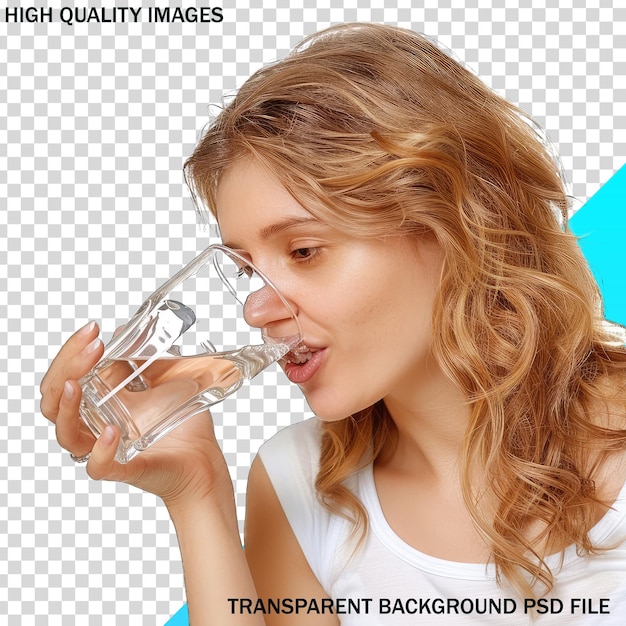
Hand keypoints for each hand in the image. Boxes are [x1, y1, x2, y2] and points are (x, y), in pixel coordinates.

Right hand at [40, 321, 231, 509]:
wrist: (205, 456)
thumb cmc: (184, 423)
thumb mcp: (166, 379)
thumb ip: (145, 357)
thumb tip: (124, 332)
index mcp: (100, 404)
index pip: (65, 377)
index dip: (71, 352)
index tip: (92, 330)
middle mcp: (96, 425)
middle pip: (54, 401)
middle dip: (66, 368)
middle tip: (92, 346)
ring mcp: (108, 448)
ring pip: (66, 435)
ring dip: (65, 408)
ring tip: (76, 384)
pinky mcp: (126, 468)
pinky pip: (98, 466)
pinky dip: (100, 450)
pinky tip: (109, 430)